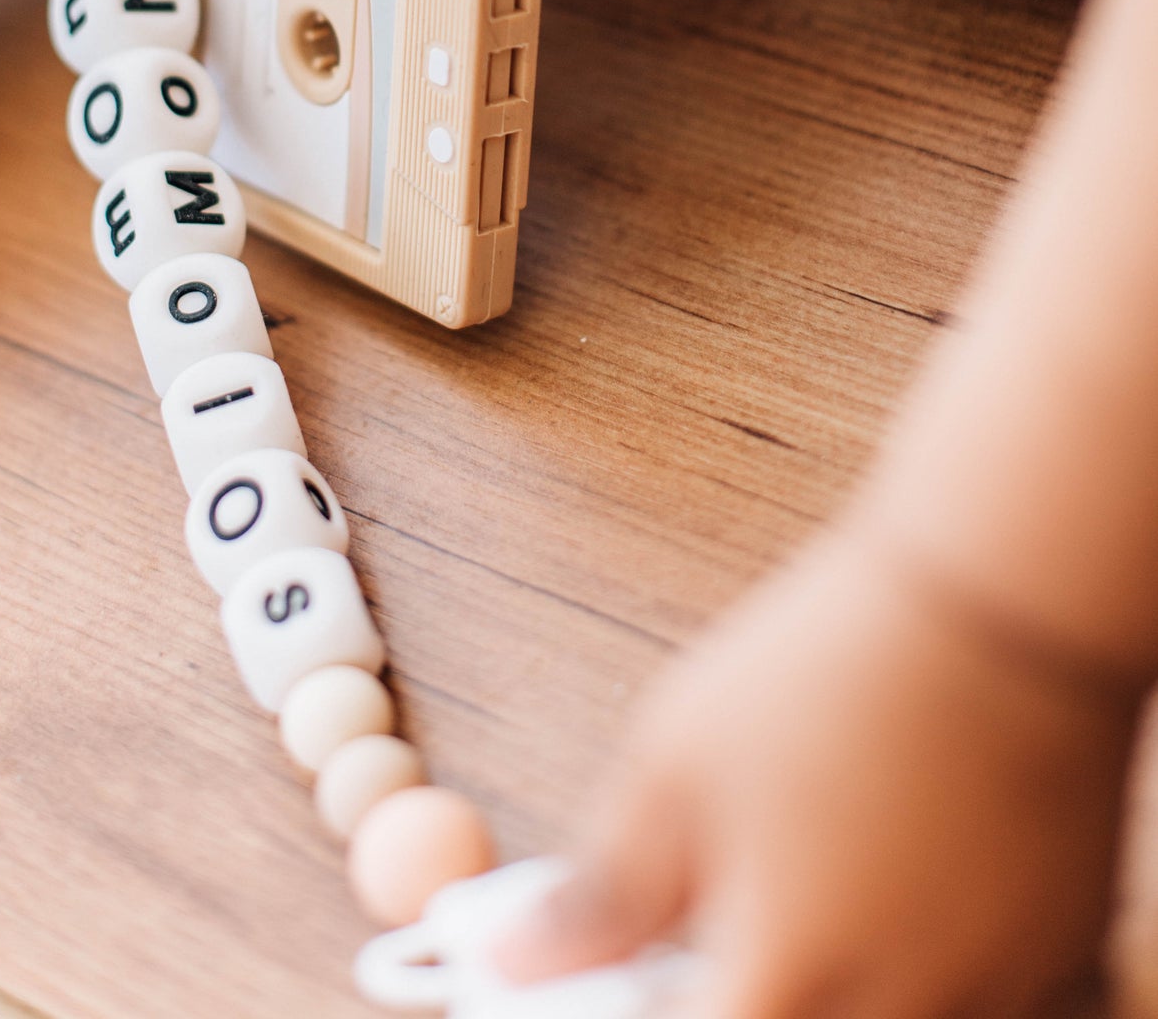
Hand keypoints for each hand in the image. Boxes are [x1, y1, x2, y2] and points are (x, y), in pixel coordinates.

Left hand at [498, 527, 1137, 1017]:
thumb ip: (604, 890)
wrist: (1002, 601)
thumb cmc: (838, 669)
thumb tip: (524, 959)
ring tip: (823, 877)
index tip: (626, 972)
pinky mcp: (1054, 955)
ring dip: (838, 981)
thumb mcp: (678, 764)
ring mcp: (991, 994)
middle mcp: (897, 1016)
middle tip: (731, 912)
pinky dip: (931, 966)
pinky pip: (978, 999)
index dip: (644, 1008)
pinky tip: (908, 884)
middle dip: (745, 986)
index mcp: (786, 989)